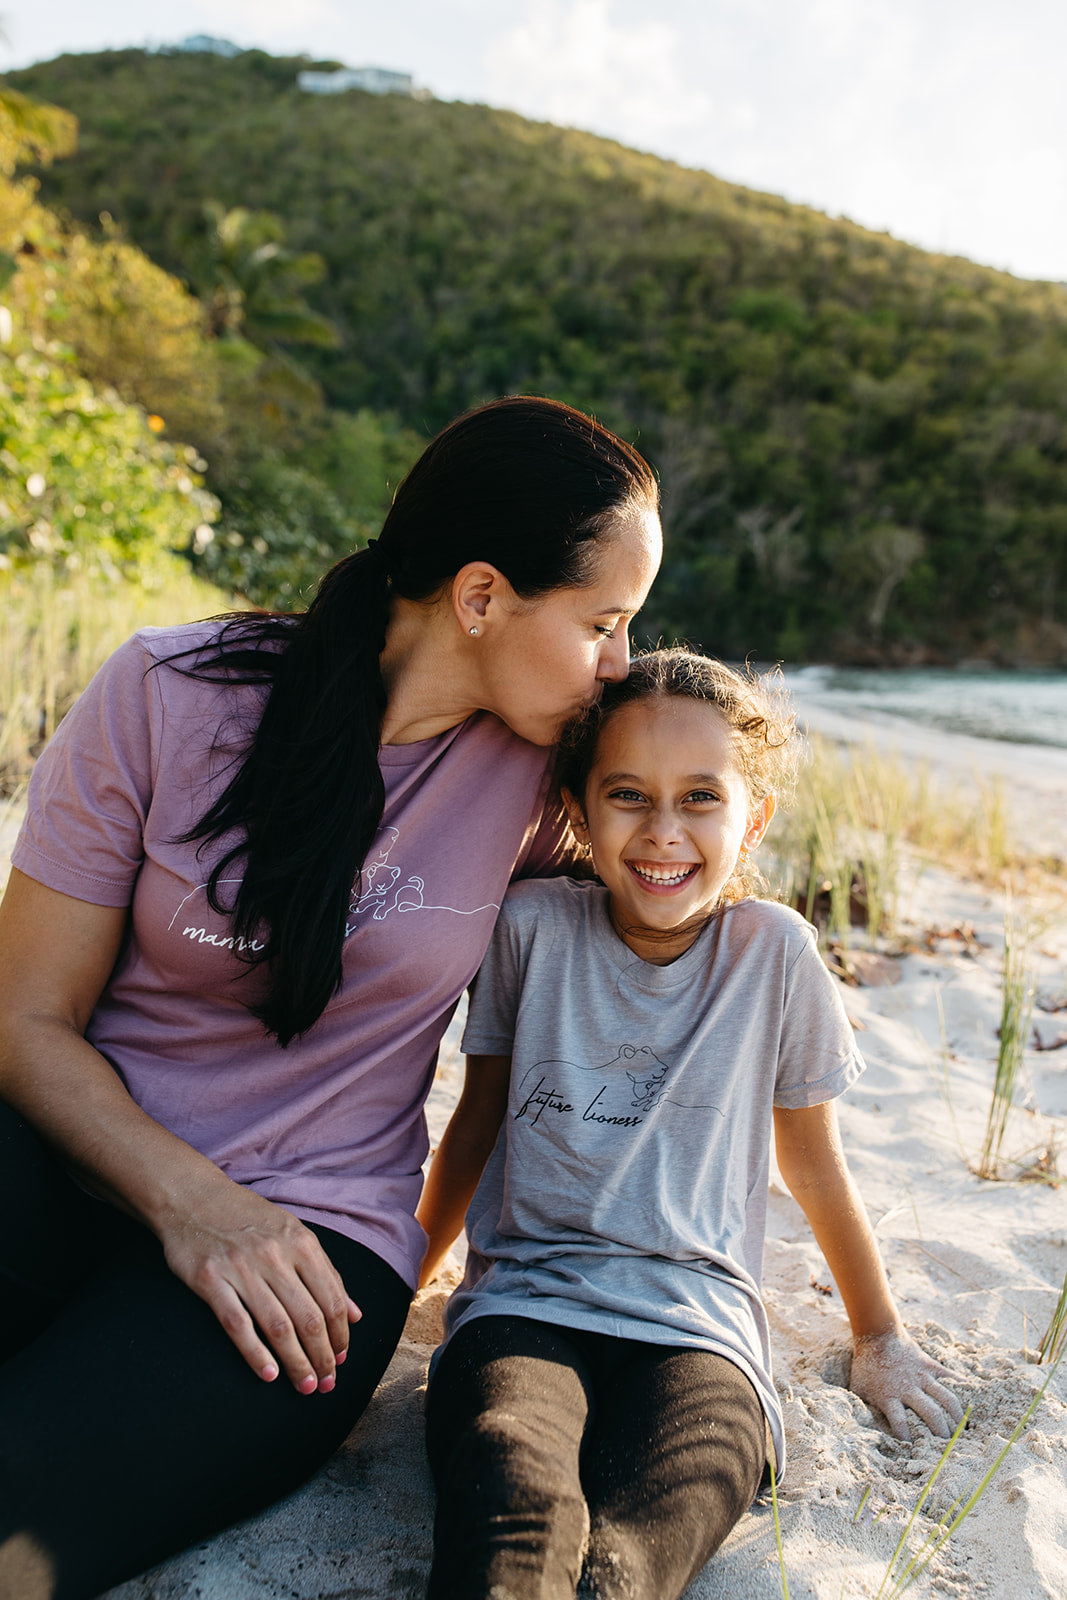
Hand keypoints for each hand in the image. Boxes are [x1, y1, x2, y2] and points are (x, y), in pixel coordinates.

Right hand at [159, 1182, 361, 1393]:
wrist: (193, 1197)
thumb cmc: (248, 1218)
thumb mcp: (293, 1233)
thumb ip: (326, 1272)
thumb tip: (356, 1315)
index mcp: (301, 1243)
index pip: (331, 1299)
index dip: (340, 1335)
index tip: (341, 1359)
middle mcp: (275, 1255)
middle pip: (308, 1317)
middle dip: (322, 1356)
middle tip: (327, 1384)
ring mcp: (241, 1268)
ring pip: (278, 1326)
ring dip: (296, 1362)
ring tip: (305, 1386)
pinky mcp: (210, 1280)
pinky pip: (238, 1324)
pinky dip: (256, 1353)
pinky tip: (269, 1374)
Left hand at [849, 1328, 963, 1439]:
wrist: (878, 1335)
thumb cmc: (867, 1367)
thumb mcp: (858, 1389)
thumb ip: (863, 1410)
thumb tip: (862, 1432)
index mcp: (888, 1396)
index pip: (900, 1424)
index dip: (908, 1440)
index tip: (915, 1453)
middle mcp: (908, 1388)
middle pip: (931, 1414)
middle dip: (941, 1433)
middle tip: (948, 1448)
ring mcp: (922, 1376)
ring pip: (946, 1398)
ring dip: (956, 1416)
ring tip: (962, 1430)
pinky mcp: (931, 1366)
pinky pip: (951, 1379)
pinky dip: (963, 1390)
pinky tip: (971, 1403)